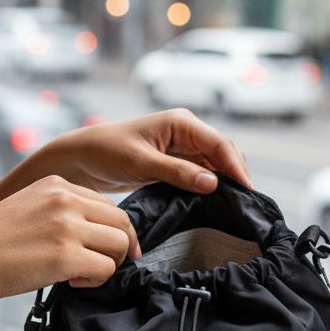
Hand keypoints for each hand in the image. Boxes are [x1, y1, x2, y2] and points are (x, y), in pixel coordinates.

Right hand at [0, 175, 141, 307]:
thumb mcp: (26, 208)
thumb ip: (58, 211)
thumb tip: (90, 231)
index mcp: (56, 185)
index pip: (107, 203)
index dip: (112, 229)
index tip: (108, 247)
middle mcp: (65, 200)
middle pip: (121, 221)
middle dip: (119, 247)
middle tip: (102, 265)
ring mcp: (67, 227)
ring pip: (119, 245)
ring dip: (108, 264)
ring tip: (82, 274)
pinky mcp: (66, 256)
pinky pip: (106, 269)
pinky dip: (95, 281)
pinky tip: (73, 282)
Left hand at [42, 108, 253, 196]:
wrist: (81, 159)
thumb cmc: (106, 152)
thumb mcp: (141, 163)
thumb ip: (177, 173)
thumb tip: (212, 183)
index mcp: (180, 122)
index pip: (219, 144)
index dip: (237, 168)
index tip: (248, 192)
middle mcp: (185, 132)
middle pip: (222, 154)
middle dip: (235, 175)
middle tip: (245, 204)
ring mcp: (180, 148)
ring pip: (213, 165)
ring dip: (223, 183)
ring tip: (234, 207)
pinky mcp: (173, 164)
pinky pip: (199, 174)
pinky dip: (208, 187)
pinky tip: (214, 204)